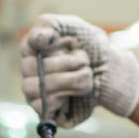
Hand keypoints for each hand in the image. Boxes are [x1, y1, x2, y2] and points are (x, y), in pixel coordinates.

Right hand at [19, 14, 138, 127]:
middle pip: (31, 70)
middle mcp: (30, 73)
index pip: (28, 46)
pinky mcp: (47, 112)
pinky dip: (64, 97)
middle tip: (84, 60)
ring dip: (69, 80)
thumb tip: (40, 39)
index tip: (64, 41)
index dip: (46, 44)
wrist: (110, 71)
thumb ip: (49, 25)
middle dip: (64, 63)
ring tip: (86, 74)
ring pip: (39, 89)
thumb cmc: (88, 46)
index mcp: (32, 51)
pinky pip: (43, 107)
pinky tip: (76, 92)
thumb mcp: (71, 26)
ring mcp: (36, 94)